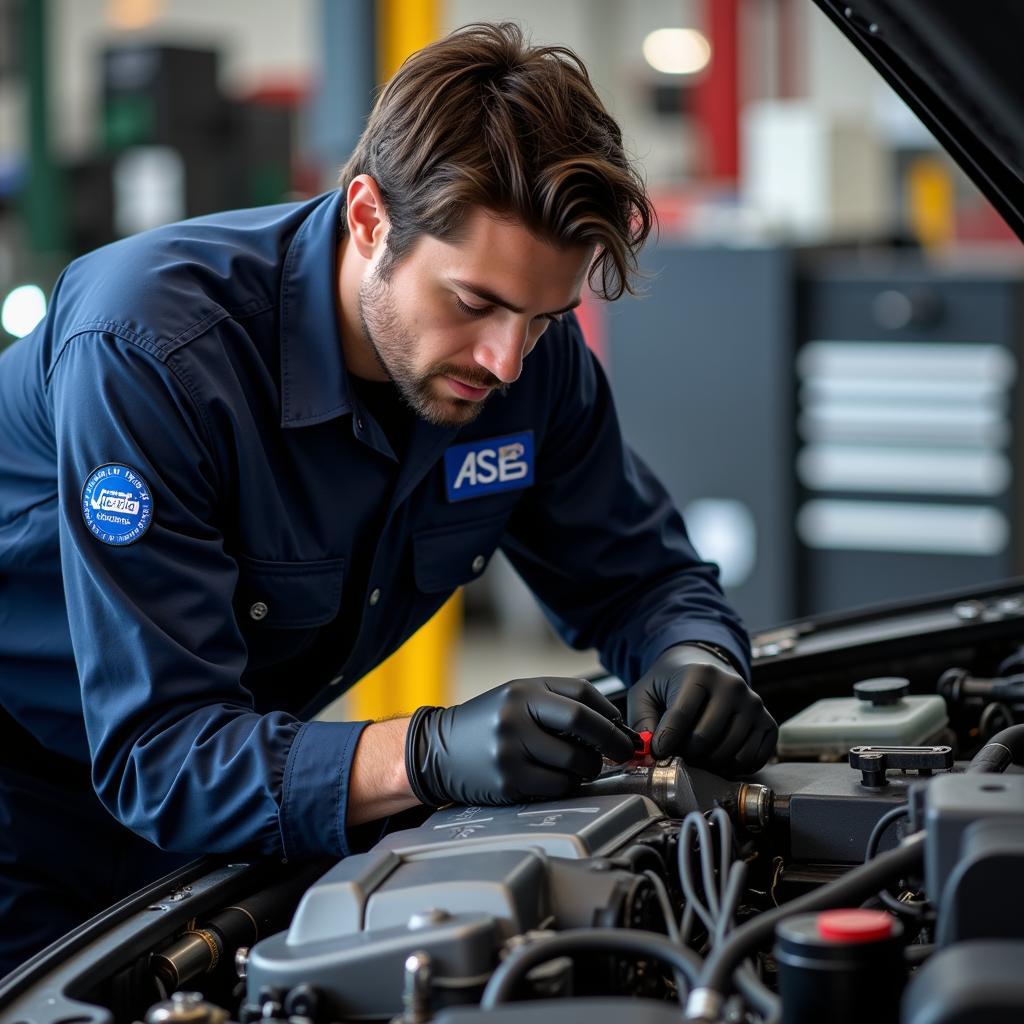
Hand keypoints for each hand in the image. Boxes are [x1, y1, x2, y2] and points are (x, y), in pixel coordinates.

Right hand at [405, 677, 635, 806]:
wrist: (437, 751)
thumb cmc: (487, 722)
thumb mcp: (517, 696)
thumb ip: (559, 701)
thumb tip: (611, 722)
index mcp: (522, 691)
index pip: (581, 696)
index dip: (610, 714)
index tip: (623, 730)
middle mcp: (515, 716)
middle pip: (583, 724)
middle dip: (610, 741)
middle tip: (621, 751)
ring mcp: (511, 750)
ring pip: (574, 761)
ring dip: (587, 767)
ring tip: (578, 765)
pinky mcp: (509, 781)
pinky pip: (557, 787)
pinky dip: (566, 785)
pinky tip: (554, 778)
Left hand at [628, 644, 776, 773]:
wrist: (703, 671)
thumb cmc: (670, 686)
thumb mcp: (645, 693)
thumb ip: (642, 720)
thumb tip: (650, 752)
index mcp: (700, 674)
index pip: (681, 715)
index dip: (666, 741)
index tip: (659, 751)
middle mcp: (732, 686)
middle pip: (705, 738)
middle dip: (686, 752)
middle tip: (679, 750)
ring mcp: (754, 704)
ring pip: (728, 752)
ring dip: (708, 762)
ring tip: (697, 751)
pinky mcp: (768, 722)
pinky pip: (751, 759)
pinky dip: (732, 767)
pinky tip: (718, 755)